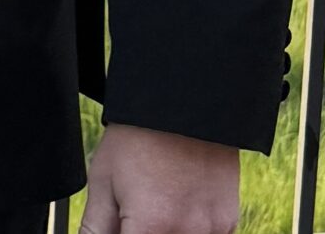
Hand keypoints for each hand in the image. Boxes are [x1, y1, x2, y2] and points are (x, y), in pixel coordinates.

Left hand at [80, 124, 238, 233]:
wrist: (182, 105)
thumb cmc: (136, 139)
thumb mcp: (102, 181)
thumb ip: (96, 228)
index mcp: (151, 227)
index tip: (119, 225)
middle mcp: (188, 233)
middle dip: (139, 231)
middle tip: (131, 213)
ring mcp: (213, 229)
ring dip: (163, 230)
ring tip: (153, 202)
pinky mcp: (228, 221)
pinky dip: (187, 230)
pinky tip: (175, 206)